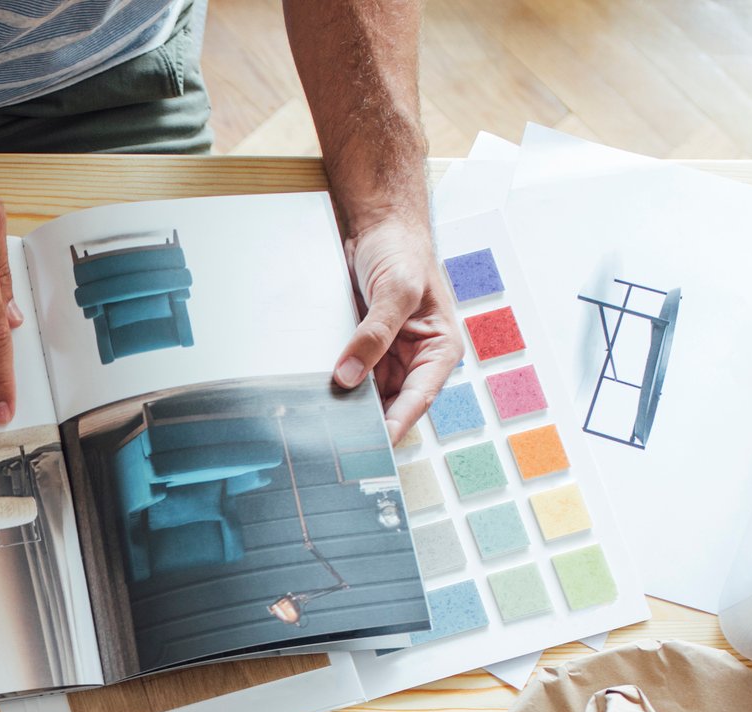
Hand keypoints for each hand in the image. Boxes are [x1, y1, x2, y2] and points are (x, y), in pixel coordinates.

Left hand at [334, 214, 460, 444]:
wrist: (380, 226)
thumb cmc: (403, 251)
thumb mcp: (396, 290)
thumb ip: (375, 334)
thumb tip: (348, 376)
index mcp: (439, 350)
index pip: (418, 399)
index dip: (395, 424)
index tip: (372, 445)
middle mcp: (415, 360)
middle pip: (389, 404)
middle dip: (365, 420)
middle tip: (334, 440)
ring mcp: (388, 358)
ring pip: (366, 396)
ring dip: (346, 406)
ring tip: (319, 425)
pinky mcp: (364, 351)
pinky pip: (348, 377)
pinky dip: (333, 387)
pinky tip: (312, 398)